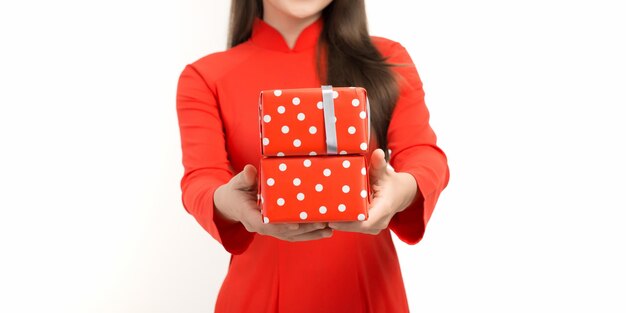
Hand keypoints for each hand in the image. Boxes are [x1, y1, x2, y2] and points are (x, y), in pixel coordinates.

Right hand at [214, 164, 332, 241]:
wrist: (232, 204)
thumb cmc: (235, 192)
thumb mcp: (236, 183)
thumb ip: (244, 178)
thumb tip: (250, 171)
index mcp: (248, 216)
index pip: (264, 225)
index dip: (280, 226)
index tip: (294, 225)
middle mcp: (261, 227)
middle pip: (284, 232)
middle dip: (303, 230)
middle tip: (322, 224)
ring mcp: (270, 230)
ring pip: (291, 236)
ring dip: (310, 234)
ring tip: (328, 229)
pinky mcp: (278, 229)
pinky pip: (294, 234)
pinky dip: (309, 234)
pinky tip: (324, 231)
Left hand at [328, 149, 417, 234]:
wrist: (401, 194)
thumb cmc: (390, 183)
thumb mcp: (385, 173)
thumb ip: (379, 164)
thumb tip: (377, 153)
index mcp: (384, 208)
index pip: (365, 222)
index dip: (348, 223)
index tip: (333, 220)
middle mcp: (380, 221)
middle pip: (356, 227)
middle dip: (339, 223)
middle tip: (320, 217)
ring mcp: (374, 226)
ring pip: (354, 228)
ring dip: (339, 224)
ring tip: (321, 217)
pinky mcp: (369, 226)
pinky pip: (354, 227)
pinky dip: (343, 222)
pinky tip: (329, 216)